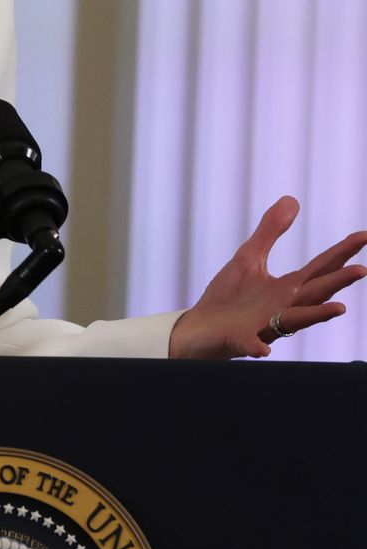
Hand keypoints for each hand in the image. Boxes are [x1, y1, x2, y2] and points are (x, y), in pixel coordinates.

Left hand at [169, 196, 366, 358]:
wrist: (198, 330)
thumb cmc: (228, 298)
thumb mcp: (248, 258)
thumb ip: (269, 232)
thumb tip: (292, 198)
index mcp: (286, 289)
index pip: (319, 268)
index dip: (341, 252)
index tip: (364, 235)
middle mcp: (282, 308)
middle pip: (314, 293)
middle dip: (337, 282)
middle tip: (362, 270)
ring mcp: (263, 326)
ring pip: (293, 321)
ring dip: (315, 315)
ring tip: (341, 308)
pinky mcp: (239, 341)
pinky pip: (250, 346)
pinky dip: (256, 347)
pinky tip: (263, 349)